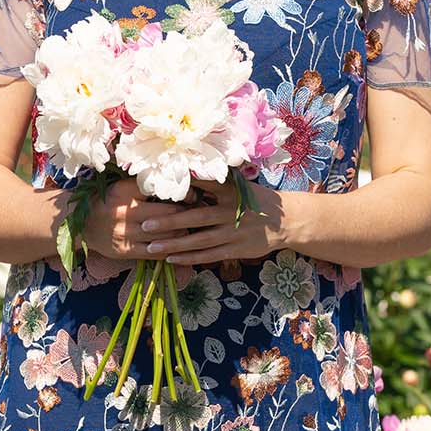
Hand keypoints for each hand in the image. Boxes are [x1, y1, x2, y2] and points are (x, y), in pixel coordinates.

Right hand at [80, 176, 193, 262]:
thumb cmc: (107, 203)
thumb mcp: (122, 188)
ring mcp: (124, 233)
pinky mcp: (125, 251)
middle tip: (198, 214)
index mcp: (124, 191)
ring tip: (189, 230)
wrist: (81, 225)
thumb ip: (145, 186)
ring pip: (164, 236)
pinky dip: (168, 249)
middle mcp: (124, 211)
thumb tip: (180, 185)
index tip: (194, 196)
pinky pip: (154, 252)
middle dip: (186, 215)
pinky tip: (176, 246)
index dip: (183, 194)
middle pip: (167, 215)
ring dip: (181, 234)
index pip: (162, 191)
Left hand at [135, 177, 287, 265]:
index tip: (155, 188)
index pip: (200, 187)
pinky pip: (208, 255)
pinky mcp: (236, 249)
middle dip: (168, 222)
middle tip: (144, 224)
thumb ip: (214, 182)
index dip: (178, 188)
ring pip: (198, 241)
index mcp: (229, 192)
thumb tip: (185, 171)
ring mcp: (232, 233)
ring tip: (151, 247)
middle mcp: (229, 212)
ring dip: (174, 245)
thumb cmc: (254, 200)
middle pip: (195, 218)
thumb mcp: (238, 185)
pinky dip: (189, 258)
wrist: (285, 220)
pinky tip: (171, 259)